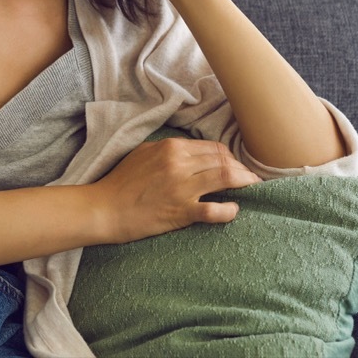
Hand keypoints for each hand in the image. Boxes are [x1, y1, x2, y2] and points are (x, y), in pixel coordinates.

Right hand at [92, 137, 261, 244]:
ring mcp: (182, 188)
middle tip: (249, 178)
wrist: (105, 208)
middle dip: (241, 168)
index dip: (229, 156)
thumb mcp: (144, 153)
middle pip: (223, 160)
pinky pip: (214, 210)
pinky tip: (234, 210)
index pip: (212, 148)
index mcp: (171, 147)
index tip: (235, 165)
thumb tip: (191, 152)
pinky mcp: (181, 211)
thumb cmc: (121, 182)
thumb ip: (168, 149)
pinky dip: (229, 210)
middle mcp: (179, 163)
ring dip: (244, 183)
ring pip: (226, 177)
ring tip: (252, 188)